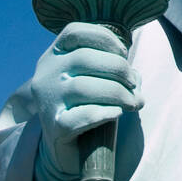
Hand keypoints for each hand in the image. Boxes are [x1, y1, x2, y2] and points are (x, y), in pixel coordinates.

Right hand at [30, 22, 143, 176]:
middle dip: (118, 68)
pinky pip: (82, 115)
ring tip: (132, 102)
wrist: (61, 148)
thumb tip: (135, 79)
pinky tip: (116, 113)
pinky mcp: (55, 127)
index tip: (124, 52)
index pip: (74, 32)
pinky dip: (105, 112)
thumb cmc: (84, 105)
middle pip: (83, 58)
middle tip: (132, 83)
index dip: (104, 37)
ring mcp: (48, 101)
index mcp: (55, 56)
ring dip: (117, 92)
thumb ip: (115, 70)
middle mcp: (46, 75)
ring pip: (83, 87)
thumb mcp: (95, 80)